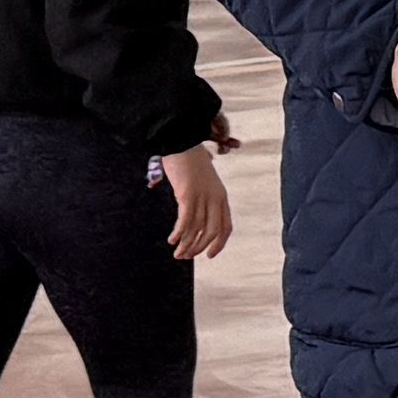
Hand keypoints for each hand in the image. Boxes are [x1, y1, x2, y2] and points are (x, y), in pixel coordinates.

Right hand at [159, 142, 232, 260]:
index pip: (226, 227)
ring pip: (197, 230)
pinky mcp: (188, 195)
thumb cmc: (189, 161)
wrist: (182, 141)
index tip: (209, 255)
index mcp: (221, 196)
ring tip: (177, 254)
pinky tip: (172, 240)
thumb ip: (202, 197)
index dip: (219, 244)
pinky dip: (179, 234)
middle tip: (186, 256)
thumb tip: (193, 214)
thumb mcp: (203, 181)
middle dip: (199, 248)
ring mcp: (202, 197)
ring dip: (187, 245)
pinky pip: (185, 222)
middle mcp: (215, 198)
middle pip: (212, 232)